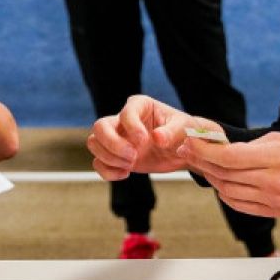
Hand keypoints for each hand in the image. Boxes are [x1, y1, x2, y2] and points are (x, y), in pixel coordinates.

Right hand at [87, 95, 219, 179]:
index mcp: (140, 105)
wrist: (184, 150)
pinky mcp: (115, 154)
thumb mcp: (184, 129)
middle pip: (100, 126)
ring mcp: (117, 137)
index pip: (126, 113)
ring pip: (94, 143)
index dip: (132, 128)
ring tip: (131, 164)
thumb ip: (171, 132)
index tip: (145, 142)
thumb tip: (156, 137)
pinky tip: (125, 174)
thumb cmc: (185, 132)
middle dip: (113, 144)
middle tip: (133, 157)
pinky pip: (98, 162)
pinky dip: (107, 171)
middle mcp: (123, 119)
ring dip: (110, 158)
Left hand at [178, 132, 279, 217]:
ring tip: (201, 165)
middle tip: (187, 151)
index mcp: (277, 158)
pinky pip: (240, 205)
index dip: (204, 151)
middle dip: (201, 162)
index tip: (188, 143)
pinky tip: (219, 181)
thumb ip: (250, 146)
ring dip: (211, 178)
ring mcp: (275, 201)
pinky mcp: (275, 212)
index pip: (229, 157)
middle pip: (225, 175)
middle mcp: (275, 182)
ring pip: (228, 192)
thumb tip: (220, 149)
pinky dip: (225, 193)